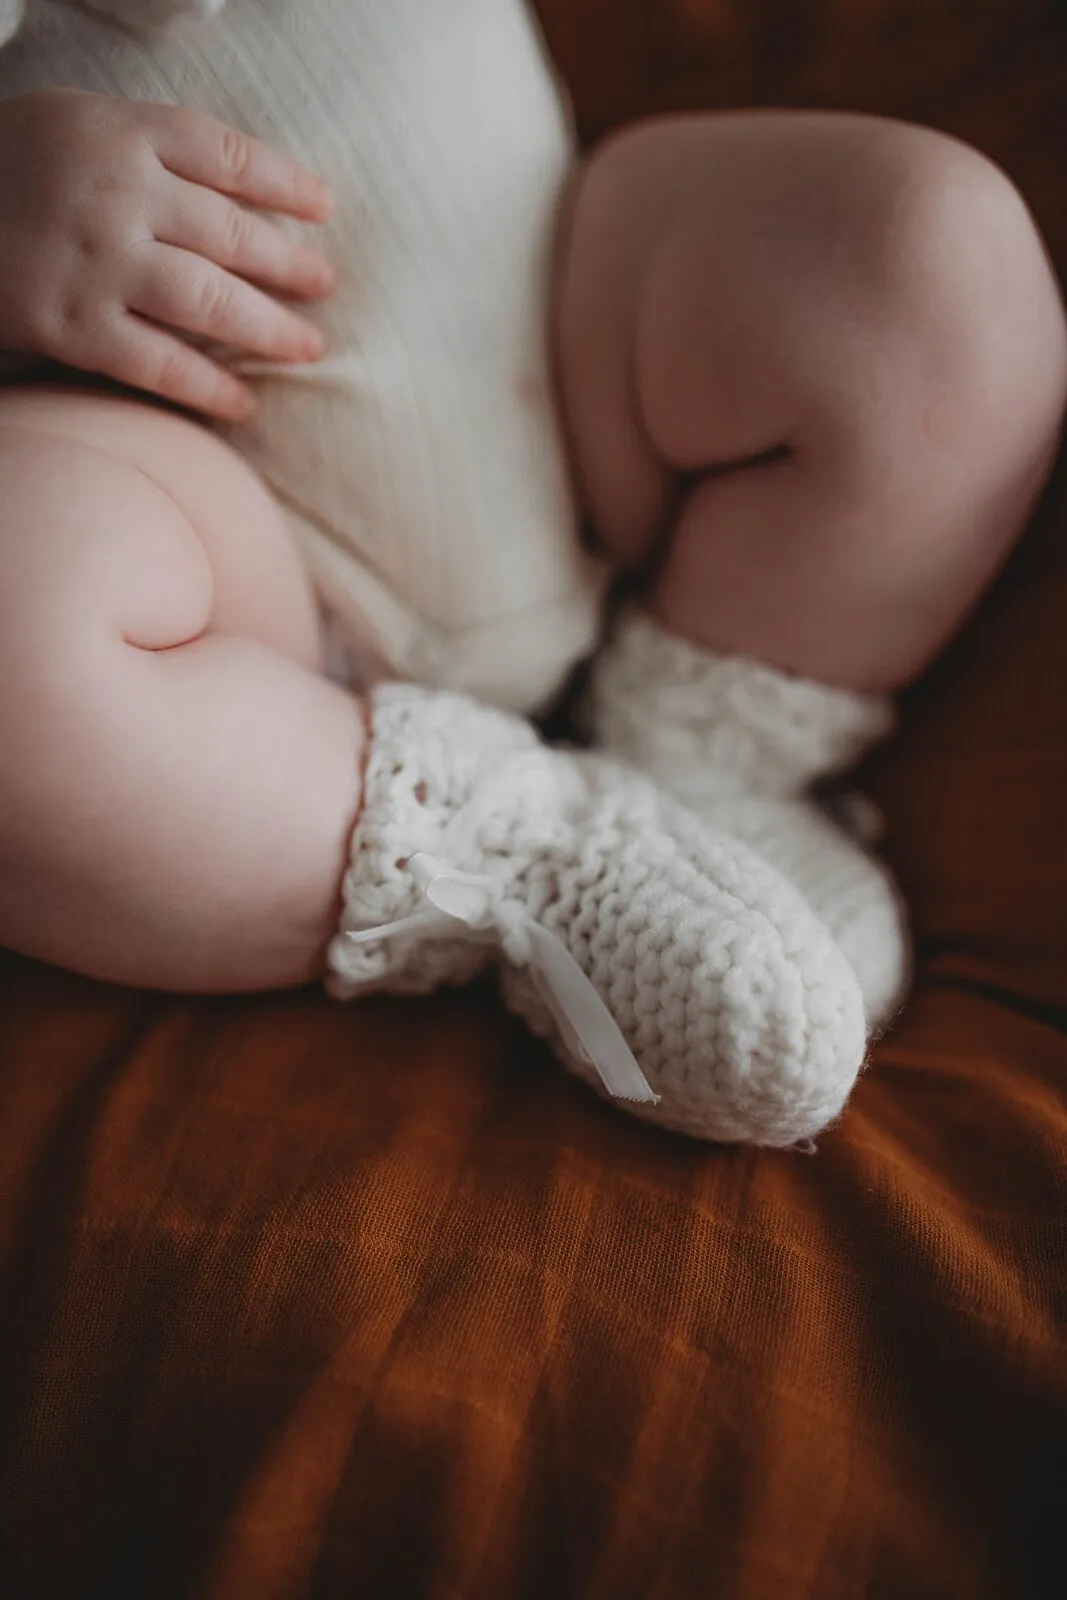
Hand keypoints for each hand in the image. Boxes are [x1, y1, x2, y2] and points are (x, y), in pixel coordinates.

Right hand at [0, 89, 335, 417]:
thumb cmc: (9, 164)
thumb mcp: (75, 123)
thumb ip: (149, 150)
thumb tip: (238, 196)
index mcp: (123, 133)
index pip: (228, 155)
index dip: (285, 183)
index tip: (325, 208)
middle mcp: (119, 195)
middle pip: (231, 233)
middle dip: (289, 264)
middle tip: (324, 285)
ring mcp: (98, 263)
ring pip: (210, 300)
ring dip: (269, 329)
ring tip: (308, 347)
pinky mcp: (73, 326)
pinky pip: (160, 363)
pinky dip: (209, 387)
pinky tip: (244, 402)